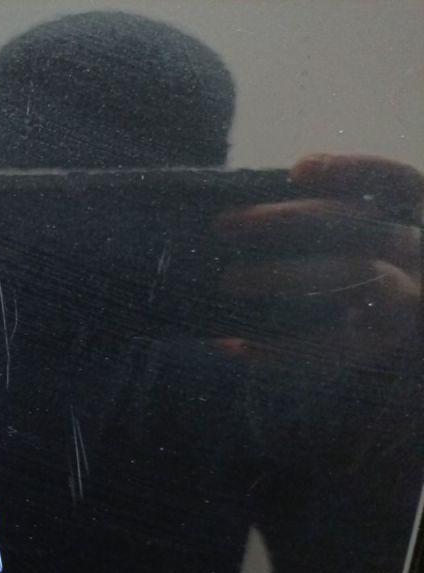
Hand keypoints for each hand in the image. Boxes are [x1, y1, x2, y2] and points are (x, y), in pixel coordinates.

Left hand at [212, 154, 420, 358]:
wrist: (400, 344)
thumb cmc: (360, 273)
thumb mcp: (362, 242)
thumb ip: (327, 222)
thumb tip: (253, 212)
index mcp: (418, 218)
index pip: (397, 182)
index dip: (354, 170)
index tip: (298, 169)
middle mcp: (421, 255)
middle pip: (359, 226)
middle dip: (288, 219)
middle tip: (223, 224)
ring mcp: (409, 302)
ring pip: (353, 277)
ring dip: (285, 276)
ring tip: (230, 281)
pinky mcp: (386, 346)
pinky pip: (334, 346)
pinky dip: (283, 347)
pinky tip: (236, 345)